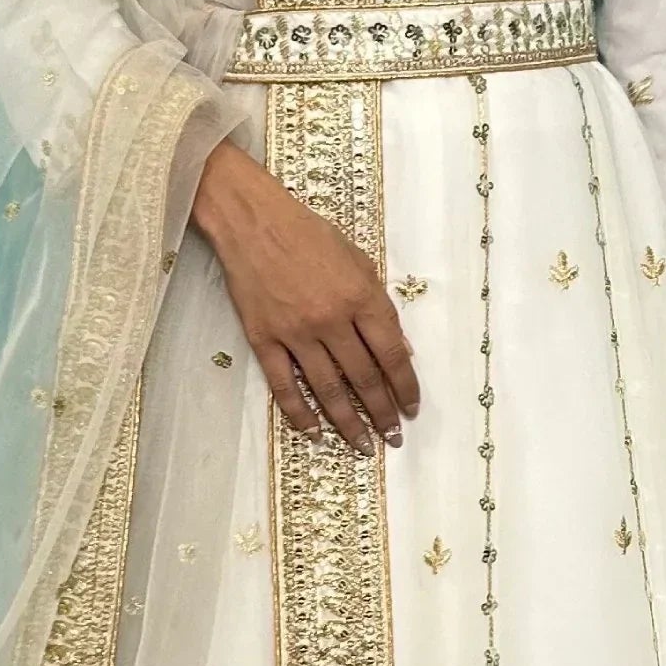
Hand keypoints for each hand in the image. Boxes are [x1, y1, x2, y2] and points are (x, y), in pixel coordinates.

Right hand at [188, 139, 418, 453]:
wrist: (253, 221)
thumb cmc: (309, 234)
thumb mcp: (359, 260)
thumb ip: (380, 305)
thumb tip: (401, 349)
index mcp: (361, 297)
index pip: (392, 354)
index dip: (405, 386)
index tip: (412, 408)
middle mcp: (332, 319)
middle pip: (363, 378)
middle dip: (382, 412)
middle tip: (393, 437)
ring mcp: (296, 332)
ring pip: (328, 390)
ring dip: (348, 422)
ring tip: (362, 445)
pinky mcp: (264, 339)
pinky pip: (284, 385)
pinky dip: (300, 412)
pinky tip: (314, 431)